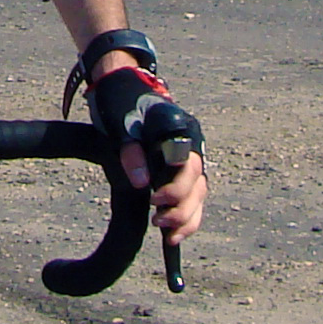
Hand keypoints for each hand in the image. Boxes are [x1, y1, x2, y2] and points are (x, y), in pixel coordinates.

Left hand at [86, 55, 207, 247]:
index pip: (188, 165)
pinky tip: (175, 235)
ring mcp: (190, 157)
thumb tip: (142, 183)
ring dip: (186, 218)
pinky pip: (194, 197)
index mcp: (180, 130)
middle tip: (158, 221)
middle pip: (198, 183)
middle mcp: (192, 144)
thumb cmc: (123, 104)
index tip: (155, 200)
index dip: (176, 188)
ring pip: (200, 194)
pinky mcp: (183, 168)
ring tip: (168, 236)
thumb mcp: (122, 125)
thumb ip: (132, 153)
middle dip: (181, 208)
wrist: (124, 88)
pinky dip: (188, 218)